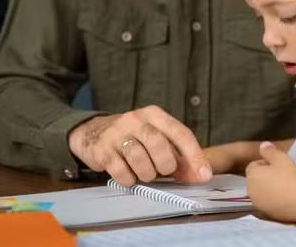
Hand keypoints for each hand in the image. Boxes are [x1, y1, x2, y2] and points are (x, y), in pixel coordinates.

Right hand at [68, 105, 211, 186]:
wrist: (92, 132)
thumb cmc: (133, 138)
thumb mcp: (156, 140)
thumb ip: (180, 157)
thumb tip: (202, 175)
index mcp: (155, 115)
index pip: (181, 133)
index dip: (195, 155)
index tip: (204, 174)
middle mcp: (136, 119)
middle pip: (159, 145)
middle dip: (166, 165)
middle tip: (163, 171)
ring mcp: (117, 133)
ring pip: (139, 159)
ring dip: (146, 174)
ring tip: (144, 173)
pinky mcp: (102, 149)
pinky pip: (121, 172)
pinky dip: (129, 180)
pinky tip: (129, 175)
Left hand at [245, 142, 295, 220]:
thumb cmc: (290, 174)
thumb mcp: (280, 157)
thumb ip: (269, 150)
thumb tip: (262, 145)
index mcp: (252, 175)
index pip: (253, 166)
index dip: (265, 164)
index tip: (277, 165)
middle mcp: (250, 190)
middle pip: (255, 180)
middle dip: (264, 177)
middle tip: (281, 175)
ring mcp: (258, 204)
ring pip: (260, 193)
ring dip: (267, 190)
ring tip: (284, 187)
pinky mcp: (266, 214)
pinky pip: (267, 204)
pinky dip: (273, 201)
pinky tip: (285, 198)